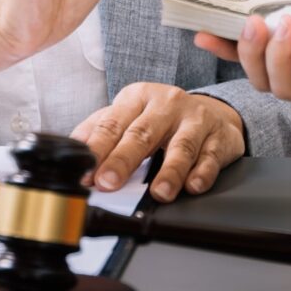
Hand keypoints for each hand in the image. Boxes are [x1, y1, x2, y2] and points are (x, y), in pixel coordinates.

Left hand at [70, 82, 245, 202]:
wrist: (212, 113)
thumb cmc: (161, 119)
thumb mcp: (129, 116)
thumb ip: (99, 130)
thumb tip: (71, 149)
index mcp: (138, 97)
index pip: (113, 123)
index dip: (98, 149)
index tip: (85, 173)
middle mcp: (167, 104)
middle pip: (143, 133)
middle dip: (124, 159)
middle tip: (109, 182)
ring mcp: (196, 120)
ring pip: (182, 145)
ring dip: (170, 170)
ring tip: (160, 192)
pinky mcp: (219, 137)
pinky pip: (211, 156)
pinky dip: (203, 172)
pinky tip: (194, 186)